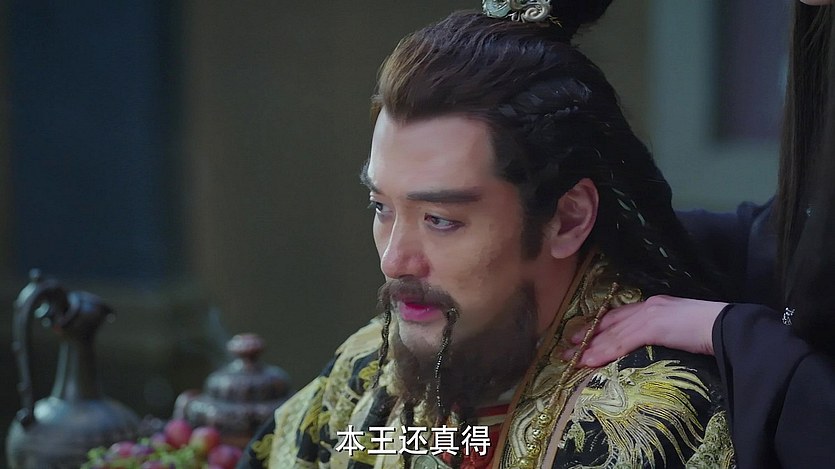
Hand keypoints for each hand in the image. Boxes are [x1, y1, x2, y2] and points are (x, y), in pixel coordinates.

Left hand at [564, 295, 727, 366]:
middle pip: (610, 322)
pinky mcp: (654, 327)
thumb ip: (665, 337)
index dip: (600, 325)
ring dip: (589, 348)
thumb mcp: (683, 332)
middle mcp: (649, 306)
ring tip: (571, 359)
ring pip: (612, 333)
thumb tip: (653, 351)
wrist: (732, 328)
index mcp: (657, 306)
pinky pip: (621, 342)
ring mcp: (651, 315)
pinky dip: (603, 352)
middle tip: (566, 348)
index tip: (582, 336)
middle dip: (587, 336)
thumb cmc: (715, 333)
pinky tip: (589, 361)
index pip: (621, 315)